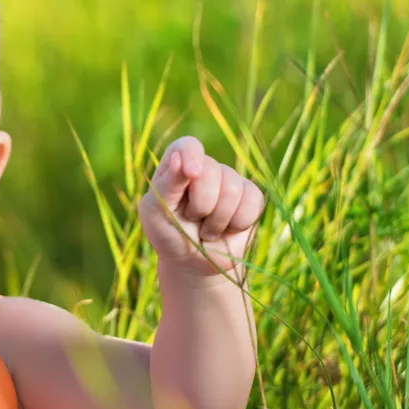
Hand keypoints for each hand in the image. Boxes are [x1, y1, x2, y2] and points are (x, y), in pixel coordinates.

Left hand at [138, 136, 264, 277]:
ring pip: (232, 190)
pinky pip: (252, 203)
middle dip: (200, 205)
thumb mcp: (155, 212)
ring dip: (216, 220)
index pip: (188, 145)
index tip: (192, 173)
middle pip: (212, 171)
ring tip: (206, 229)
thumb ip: (167, 184)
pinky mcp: (251, 197)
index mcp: (177, 164)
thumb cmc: (168, 234)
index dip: (192, 155)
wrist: (193, 262)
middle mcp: (205, 167)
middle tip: (191, 219)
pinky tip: (226, 230)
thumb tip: (180, 157)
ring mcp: (230, 181)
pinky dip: (237, 225)